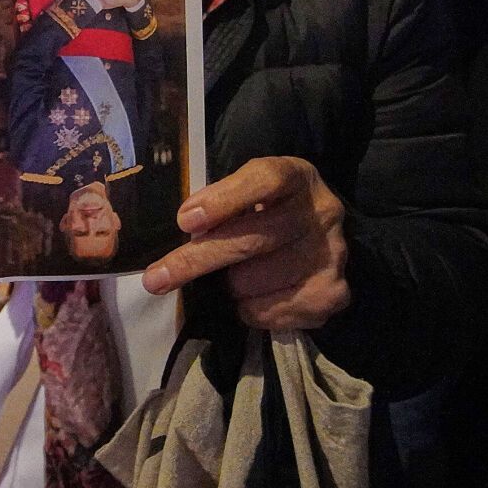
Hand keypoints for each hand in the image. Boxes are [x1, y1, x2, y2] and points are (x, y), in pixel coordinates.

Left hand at [141, 156, 350, 332]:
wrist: (322, 241)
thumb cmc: (270, 211)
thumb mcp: (250, 192)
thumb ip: (222, 203)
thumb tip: (185, 226)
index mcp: (297, 176)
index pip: (264, 180)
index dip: (224, 200)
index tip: (184, 221)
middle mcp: (322, 212)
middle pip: (251, 240)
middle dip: (196, 261)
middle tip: (155, 278)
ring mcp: (331, 255)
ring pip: (253, 282)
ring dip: (229, 285)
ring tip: (234, 276)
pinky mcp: (332, 293)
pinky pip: (267, 311)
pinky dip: (247, 308)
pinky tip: (254, 295)